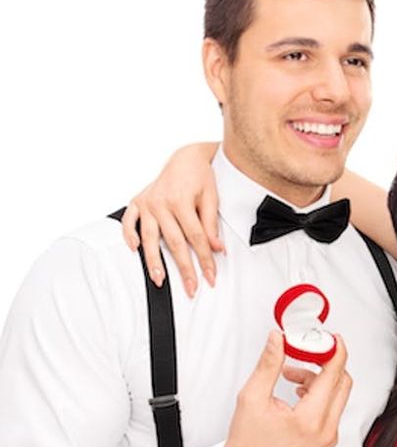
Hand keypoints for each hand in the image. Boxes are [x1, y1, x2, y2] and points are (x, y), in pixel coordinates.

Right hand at [121, 142, 221, 296]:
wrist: (186, 157)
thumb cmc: (200, 177)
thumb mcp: (211, 197)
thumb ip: (211, 224)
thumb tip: (217, 249)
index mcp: (181, 201)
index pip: (195, 237)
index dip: (204, 259)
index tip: (210, 276)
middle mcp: (161, 203)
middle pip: (174, 242)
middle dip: (184, 268)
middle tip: (191, 288)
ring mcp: (147, 203)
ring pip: (150, 238)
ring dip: (154, 261)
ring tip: (160, 280)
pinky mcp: (137, 201)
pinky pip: (129, 221)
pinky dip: (129, 235)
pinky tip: (134, 250)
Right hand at [223, 330, 352, 446]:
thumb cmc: (245, 444)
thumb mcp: (252, 397)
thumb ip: (269, 364)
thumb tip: (278, 339)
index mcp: (310, 420)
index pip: (334, 374)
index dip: (334, 350)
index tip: (329, 337)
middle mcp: (325, 431)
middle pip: (342, 382)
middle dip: (325, 363)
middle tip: (307, 352)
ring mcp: (328, 437)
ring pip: (338, 394)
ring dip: (319, 378)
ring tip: (291, 376)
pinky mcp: (325, 440)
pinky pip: (332, 408)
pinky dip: (320, 393)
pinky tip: (298, 391)